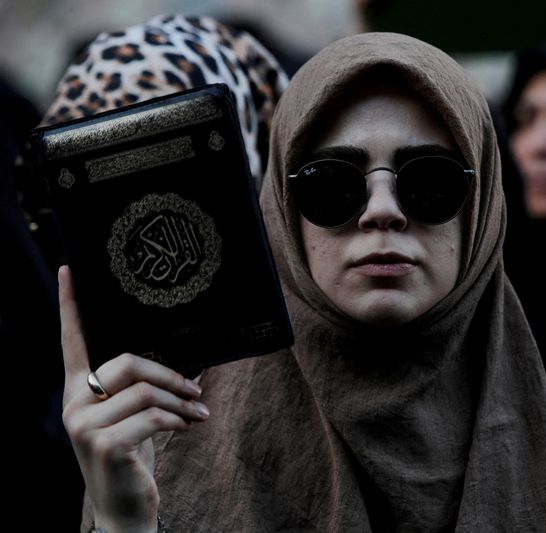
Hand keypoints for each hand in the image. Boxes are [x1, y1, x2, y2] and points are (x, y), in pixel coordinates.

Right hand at [59, 266, 209, 531]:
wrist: (125, 509)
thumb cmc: (133, 456)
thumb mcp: (137, 417)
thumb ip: (146, 389)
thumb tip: (191, 363)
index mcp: (78, 392)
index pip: (72, 342)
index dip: (70, 306)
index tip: (69, 269)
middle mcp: (73, 404)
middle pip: (127, 361)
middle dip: (169, 375)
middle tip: (196, 389)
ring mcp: (84, 425)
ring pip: (144, 390)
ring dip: (180, 401)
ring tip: (197, 413)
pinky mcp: (104, 444)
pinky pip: (153, 416)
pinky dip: (179, 419)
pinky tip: (189, 426)